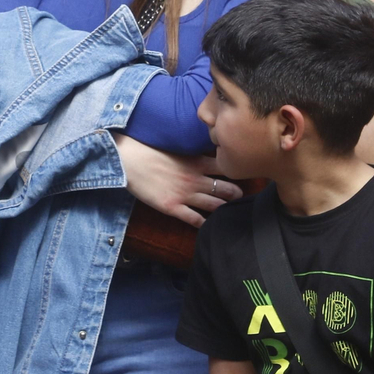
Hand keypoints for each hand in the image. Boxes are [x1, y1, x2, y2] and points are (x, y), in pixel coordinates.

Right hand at [113, 134, 242, 227]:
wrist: (128, 160)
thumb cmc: (148, 150)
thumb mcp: (176, 147)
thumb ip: (193, 153)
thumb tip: (206, 152)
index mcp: (196, 162)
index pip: (224, 167)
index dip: (236, 170)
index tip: (245, 173)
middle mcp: (194, 179)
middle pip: (224, 188)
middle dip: (236, 193)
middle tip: (244, 197)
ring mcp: (184, 194)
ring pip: (213, 205)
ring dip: (223, 208)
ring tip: (232, 212)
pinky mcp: (172, 207)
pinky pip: (193, 219)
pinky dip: (203, 224)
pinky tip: (209, 227)